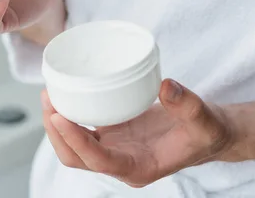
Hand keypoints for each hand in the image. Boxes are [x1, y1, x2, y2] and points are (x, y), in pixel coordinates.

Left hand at [42, 79, 234, 186]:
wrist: (206, 132)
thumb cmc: (205, 132)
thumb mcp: (204, 120)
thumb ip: (188, 105)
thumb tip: (166, 86)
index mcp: (138, 168)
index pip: (99, 161)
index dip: (76, 141)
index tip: (60, 117)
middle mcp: (120, 161)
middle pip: (76, 157)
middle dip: (56, 132)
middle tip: (48, 99)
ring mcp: (113, 148)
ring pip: (74, 145)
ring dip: (56, 124)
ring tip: (48, 94)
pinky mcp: (112, 133)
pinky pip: (82, 127)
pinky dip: (70, 113)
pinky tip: (64, 93)